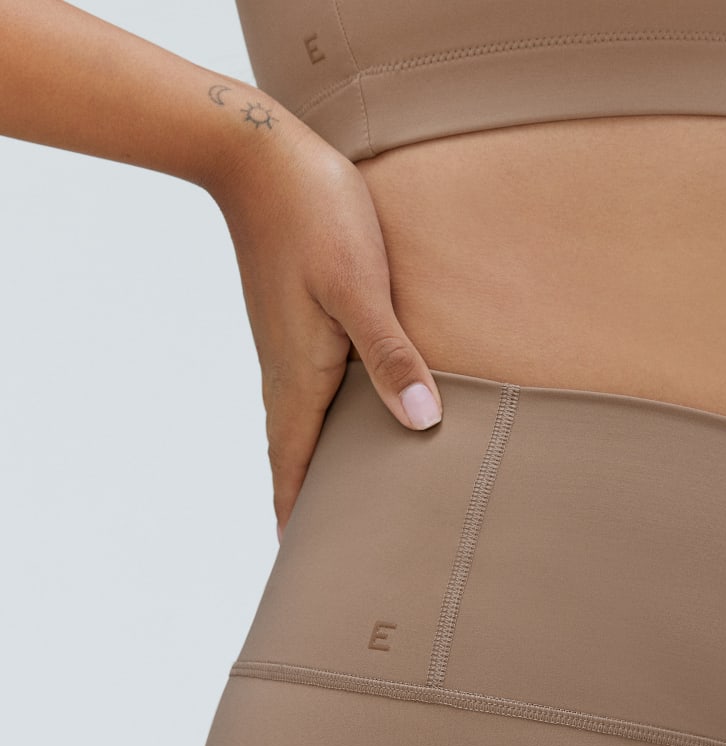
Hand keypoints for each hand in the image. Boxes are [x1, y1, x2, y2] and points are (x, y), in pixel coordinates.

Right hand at [208, 112, 442, 540]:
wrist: (260, 157)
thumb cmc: (312, 217)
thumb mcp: (358, 288)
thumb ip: (390, 355)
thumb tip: (421, 421)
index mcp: (298, 379)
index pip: (292, 468)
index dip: (297, 518)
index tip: (306, 566)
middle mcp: (288, 374)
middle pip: (298, 458)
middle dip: (315, 503)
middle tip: (343, 547)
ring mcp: (292, 350)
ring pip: (308, 426)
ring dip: (324, 465)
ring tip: (354, 499)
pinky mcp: (302, 326)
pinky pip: (317, 392)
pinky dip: (334, 423)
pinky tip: (363, 421)